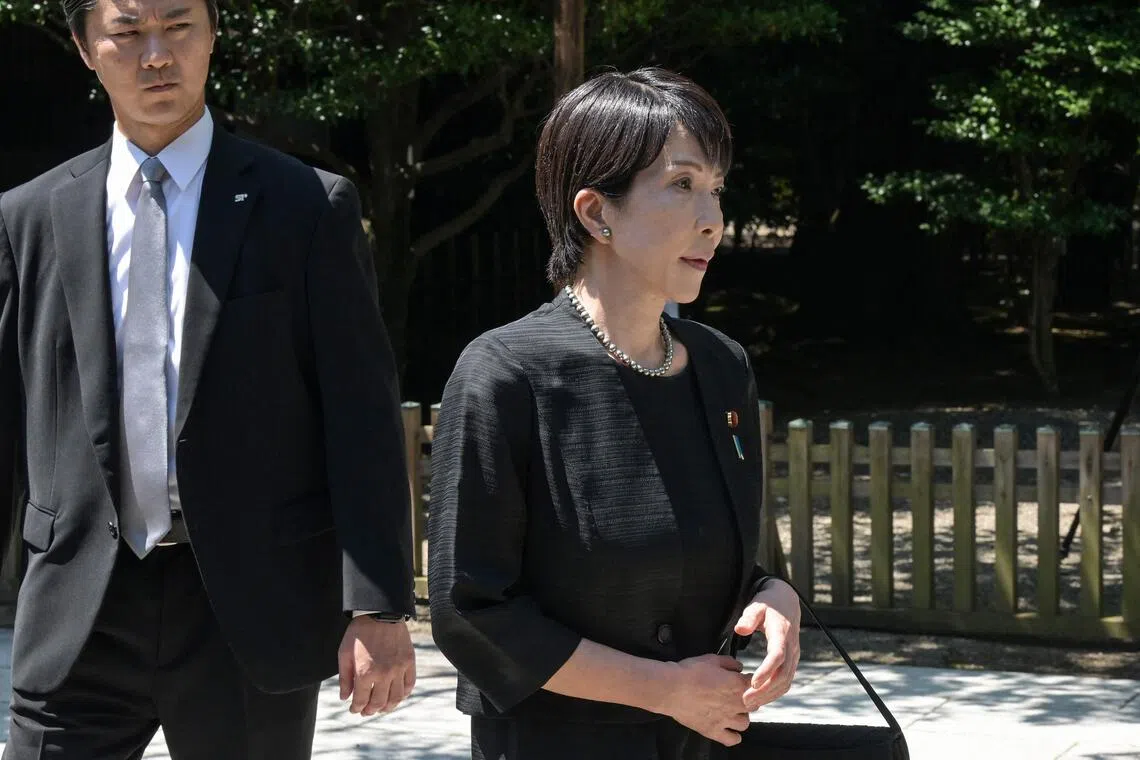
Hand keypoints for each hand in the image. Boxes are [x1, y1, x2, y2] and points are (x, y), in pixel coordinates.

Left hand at [338, 617, 415, 715]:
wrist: (380, 613)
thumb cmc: (359, 633)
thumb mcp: (344, 654)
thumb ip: (345, 678)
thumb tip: (345, 697)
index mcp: (365, 673)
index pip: (361, 700)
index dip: (356, 708)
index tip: (354, 709)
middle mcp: (384, 674)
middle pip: (378, 703)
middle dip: (370, 710)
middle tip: (366, 711)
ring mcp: (399, 669)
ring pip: (396, 698)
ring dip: (388, 707)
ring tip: (382, 708)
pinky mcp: (409, 662)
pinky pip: (409, 684)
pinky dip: (404, 694)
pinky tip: (397, 695)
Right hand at [660, 654, 751, 746]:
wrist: (671, 688)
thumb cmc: (690, 672)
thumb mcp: (712, 659)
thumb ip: (730, 662)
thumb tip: (738, 667)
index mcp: (737, 684)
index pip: (756, 685)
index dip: (750, 681)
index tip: (743, 680)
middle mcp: (736, 704)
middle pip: (754, 705)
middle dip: (748, 700)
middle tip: (736, 696)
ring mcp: (726, 719)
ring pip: (745, 724)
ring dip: (741, 717)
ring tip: (731, 712)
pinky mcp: (713, 731)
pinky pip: (732, 740)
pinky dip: (733, 736)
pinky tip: (727, 729)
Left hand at [734, 579, 801, 710]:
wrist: (786, 603)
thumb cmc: (767, 604)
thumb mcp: (756, 605)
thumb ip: (748, 617)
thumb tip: (739, 629)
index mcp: (782, 633)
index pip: (777, 656)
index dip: (766, 671)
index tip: (752, 683)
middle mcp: (791, 647)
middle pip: (782, 674)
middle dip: (765, 690)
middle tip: (745, 700)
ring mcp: (794, 655)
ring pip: (786, 681)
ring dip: (769, 695)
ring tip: (750, 703)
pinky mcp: (792, 661)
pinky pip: (786, 680)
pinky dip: (775, 692)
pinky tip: (760, 698)